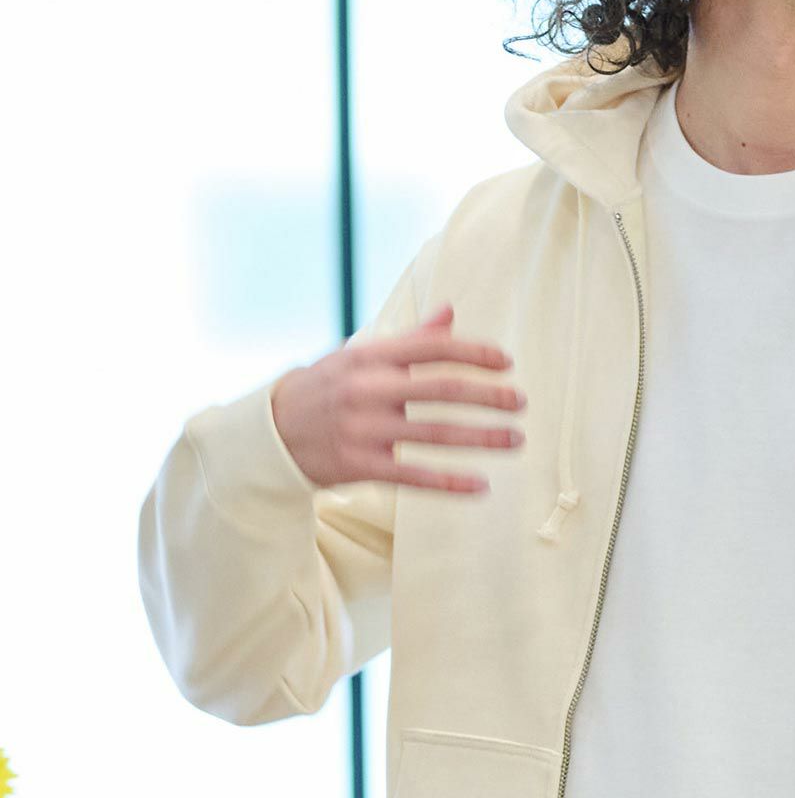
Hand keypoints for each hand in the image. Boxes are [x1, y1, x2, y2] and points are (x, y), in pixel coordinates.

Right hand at [270, 303, 524, 492]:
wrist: (271, 432)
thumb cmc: (327, 388)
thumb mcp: (361, 357)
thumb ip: (410, 339)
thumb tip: (450, 312)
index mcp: (372, 357)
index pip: (433, 348)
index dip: (474, 352)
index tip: (507, 362)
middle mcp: (369, 390)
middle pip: (442, 390)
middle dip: (489, 396)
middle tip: (521, 402)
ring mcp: (363, 429)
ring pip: (435, 434)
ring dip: (482, 438)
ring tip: (515, 439)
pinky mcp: (358, 465)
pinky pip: (413, 476)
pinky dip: (450, 482)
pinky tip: (481, 486)